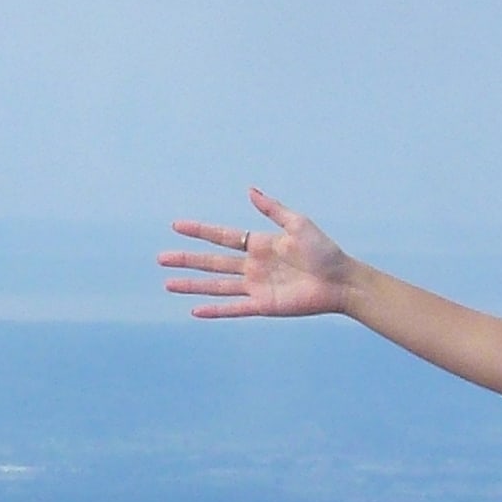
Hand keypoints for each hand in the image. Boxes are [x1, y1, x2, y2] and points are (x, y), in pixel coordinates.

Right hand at [158, 188, 357, 318]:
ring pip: (216, 286)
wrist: (341, 281)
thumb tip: (249, 190)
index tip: (176, 226)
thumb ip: (272, 209)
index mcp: (259, 244)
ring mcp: (256, 287)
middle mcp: (253, 266)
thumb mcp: (298, 224)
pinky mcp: (263, 306)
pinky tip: (195, 311)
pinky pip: (234, 309)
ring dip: (192, 285)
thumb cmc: (324, 252)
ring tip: (168, 284)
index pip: (221, 237)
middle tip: (160, 258)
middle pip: (212, 262)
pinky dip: (215, 310)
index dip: (199, 231)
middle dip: (186, 260)